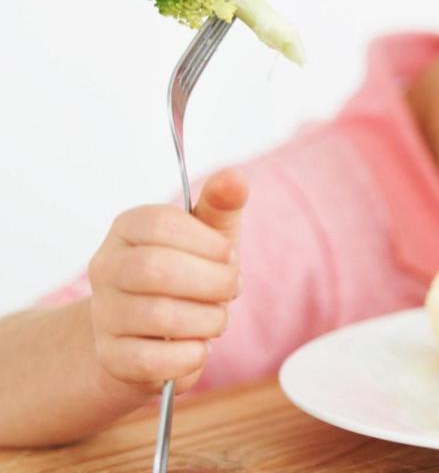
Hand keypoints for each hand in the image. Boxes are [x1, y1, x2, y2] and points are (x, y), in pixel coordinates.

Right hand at [87, 169, 247, 394]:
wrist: (151, 335)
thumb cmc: (188, 275)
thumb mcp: (209, 236)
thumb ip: (222, 204)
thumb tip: (235, 177)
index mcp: (128, 229)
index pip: (161, 224)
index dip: (208, 243)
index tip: (228, 256)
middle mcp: (106, 267)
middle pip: (157, 270)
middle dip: (213, 282)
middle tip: (231, 288)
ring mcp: (104, 314)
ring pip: (160, 316)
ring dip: (209, 320)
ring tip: (216, 318)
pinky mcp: (112, 357)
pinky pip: (154, 360)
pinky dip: (191, 356)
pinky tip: (198, 347)